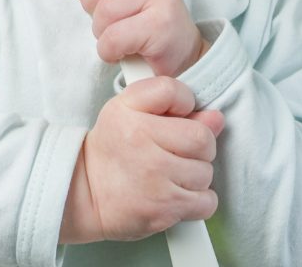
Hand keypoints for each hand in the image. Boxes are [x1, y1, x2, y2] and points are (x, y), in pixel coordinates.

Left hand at [55, 0, 206, 77]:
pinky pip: (114, 36)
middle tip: (109, 17)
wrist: (178, 56)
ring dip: (102, 30)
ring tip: (119, 34)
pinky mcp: (162, 25)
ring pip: (105, 9)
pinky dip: (109, 49)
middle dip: (92, 4)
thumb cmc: (140, 21)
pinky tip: (123, 50)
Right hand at [60, 77, 224, 243]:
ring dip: (197, 174)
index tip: (177, 116)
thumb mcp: (127, 109)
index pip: (174, 92)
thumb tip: (216, 118)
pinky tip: (180, 193)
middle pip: (202, 138)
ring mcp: (155, 179)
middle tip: (179, 150)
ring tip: (174, 173)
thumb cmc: (112, 148)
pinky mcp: (164, 210)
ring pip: (206, 172)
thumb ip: (170, 103)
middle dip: (198, 145)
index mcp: (129, 112)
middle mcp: (142, 143)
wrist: (85, 192)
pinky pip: (206, 202)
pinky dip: (199, 201)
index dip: (184, 103)